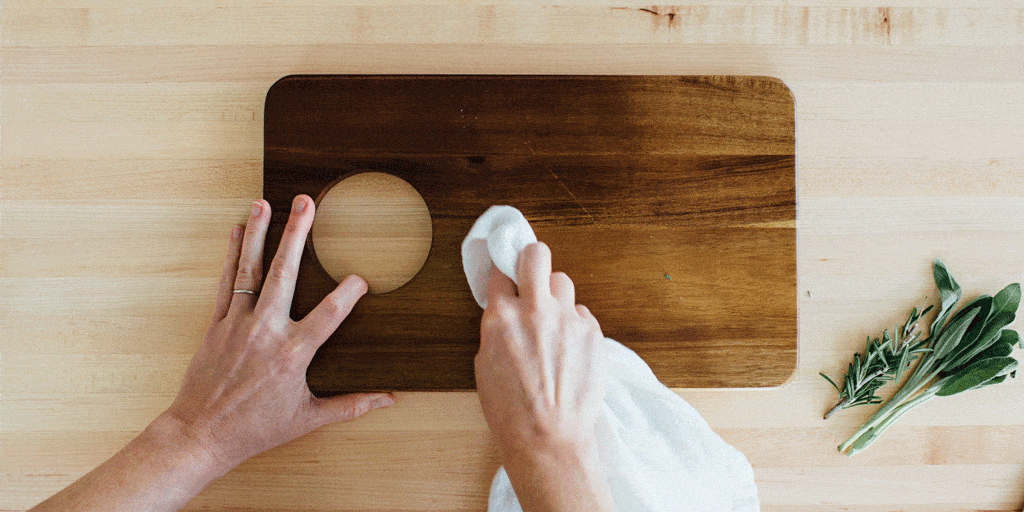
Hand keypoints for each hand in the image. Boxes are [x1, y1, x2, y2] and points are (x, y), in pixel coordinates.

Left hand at [162, 194, 394, 473]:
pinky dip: (232, 256)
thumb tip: (389, 399)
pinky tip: (238, 232)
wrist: (201, 435)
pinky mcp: (217, 325)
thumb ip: (350, 405)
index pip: (329, 314)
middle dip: (297, 234)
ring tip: (265, 203)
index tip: (361, 277)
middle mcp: (265, 331)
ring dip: (259, 234)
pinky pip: (227, 283)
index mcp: (292, 354)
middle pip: (285, 273)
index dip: (348, 293)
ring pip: (251, 270)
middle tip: (306, 203)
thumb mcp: (308, 420)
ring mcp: (238, 325)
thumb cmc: (255, 430)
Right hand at [474, 242, 612, 510]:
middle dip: (532, 259)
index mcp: (501, 318)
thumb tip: (504, 314)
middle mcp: (534, 310)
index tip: (508, 278)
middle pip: (536, 254)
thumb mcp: (485, 365)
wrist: (549, 438)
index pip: (501, 272)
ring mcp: (567, 319)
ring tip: (554, 319)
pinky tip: (569, 347)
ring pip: (563, 281)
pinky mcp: (592, 332)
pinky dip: (575, 324)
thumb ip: (496, 330)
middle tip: (532, 272)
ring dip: (556, 295)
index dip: (504, 275)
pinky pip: (582, 313)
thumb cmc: (512, 412)